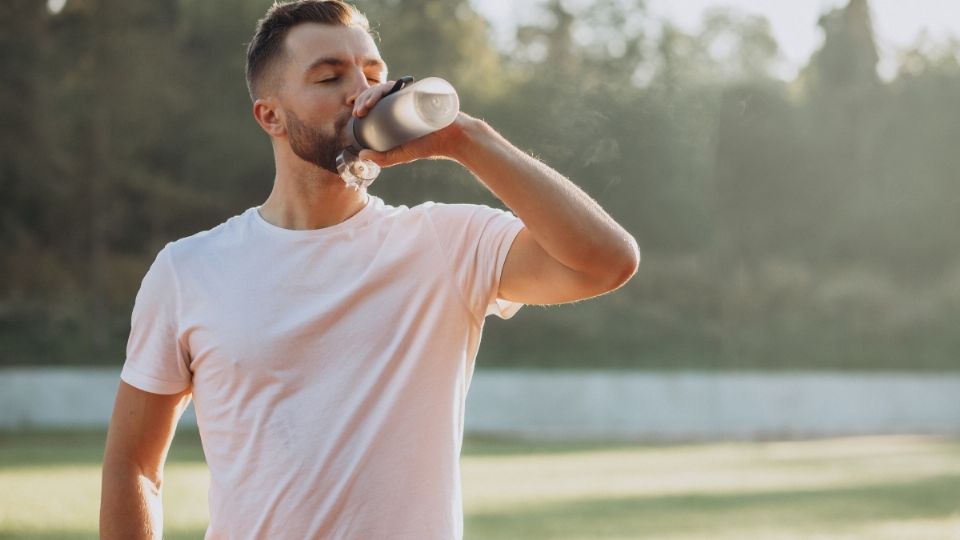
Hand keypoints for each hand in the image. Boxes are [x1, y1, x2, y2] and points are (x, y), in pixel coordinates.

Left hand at [352, 80, 469, 167]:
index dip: (362, 103)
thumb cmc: (429, 145)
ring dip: (372, 93)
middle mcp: (402, 99)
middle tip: (358, 113)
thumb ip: (383, 158)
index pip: (375, 101)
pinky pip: (402, 85)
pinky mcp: (420, 91)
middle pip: (378, 93)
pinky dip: (389, 88)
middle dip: (364, 99)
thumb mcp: (402, 154)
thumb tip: (361, 156)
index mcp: (395, 110)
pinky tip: (380, 95)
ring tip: (366, 106)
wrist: (453, 139)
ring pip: (387, 87)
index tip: (356, 114)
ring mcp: (411, 94)